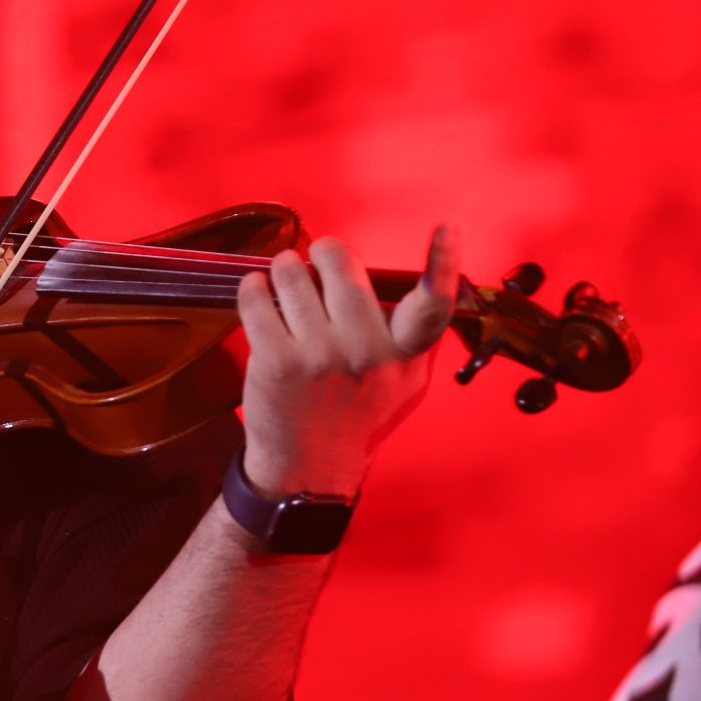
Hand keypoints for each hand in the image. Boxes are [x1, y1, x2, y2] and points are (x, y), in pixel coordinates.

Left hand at [235, 226, 459, 499]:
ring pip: (295, 276)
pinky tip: (257, 290)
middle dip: (326, 252)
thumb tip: (417, 282)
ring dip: (287, 266)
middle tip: (318, 254)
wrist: (309, 469)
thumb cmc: (356, 414)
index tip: (446, 230)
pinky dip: (253, 288)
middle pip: (344, 269)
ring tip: (286, 272)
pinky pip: (258, 299)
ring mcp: (319, 357)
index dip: (443, 265)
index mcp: (404, 356)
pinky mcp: (275, 362)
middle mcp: (366, 353)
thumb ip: (410, 337)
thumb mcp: (403, 383)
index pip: (432, 307)